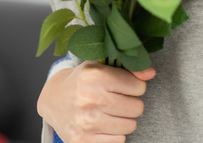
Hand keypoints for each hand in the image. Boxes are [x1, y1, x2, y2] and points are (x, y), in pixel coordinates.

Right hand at [37, 61, 156, 142]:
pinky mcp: (83, 141)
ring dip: (124, 119)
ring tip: (111, 111)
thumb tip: (150, 73)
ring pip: (130, 125)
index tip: (126, 85)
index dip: (136, 86)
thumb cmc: (80, 81)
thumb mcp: (100, 66)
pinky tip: (104, 123)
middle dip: (132, 103)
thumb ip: (128, 68)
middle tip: (118, 99)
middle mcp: (90, 100)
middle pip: (137, 107)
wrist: (52, 100)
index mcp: (94, 77)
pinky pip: (119, 141)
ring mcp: (86, 123)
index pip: (138, 86)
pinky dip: (115, 133)